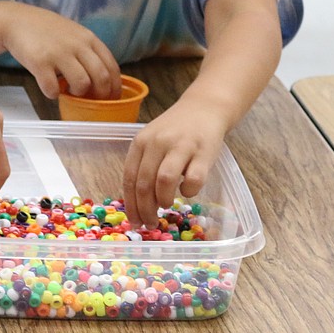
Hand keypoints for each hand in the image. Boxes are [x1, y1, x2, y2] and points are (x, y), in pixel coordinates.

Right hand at [0, 4, 120, 99]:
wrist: (16, 20)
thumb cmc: (46, 31)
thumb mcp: (74, 34)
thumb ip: (89, 51)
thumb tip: (104, 80)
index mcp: (88, 38)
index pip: (112, 67)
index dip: (115, 88)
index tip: (111, 99)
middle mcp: (77, 45)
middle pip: (101, 78)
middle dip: (100, 95)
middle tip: (91, 100)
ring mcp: (58, 53)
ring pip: (81, 84)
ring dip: (77, 94)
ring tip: (68, 90)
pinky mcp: (40, 63)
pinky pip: (53, 89)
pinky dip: (53, 94)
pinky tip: (49, 88)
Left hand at [122, 100, 225, 227]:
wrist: (204, 108)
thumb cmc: (175, 130)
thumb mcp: (153, 141)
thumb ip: (144, 164)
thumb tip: (138, 202)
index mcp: (141, 142)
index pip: (129, 178)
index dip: (131, 204)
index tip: (134, 222)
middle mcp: (157, 143)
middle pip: (144, 183)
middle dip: (145, 209)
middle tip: (150, 223)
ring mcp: (181, 146)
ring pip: (164, 180)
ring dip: (163, 200)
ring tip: (166, 204)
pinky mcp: (204, 152)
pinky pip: (193, 179)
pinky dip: (189, 191)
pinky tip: (188, 189)